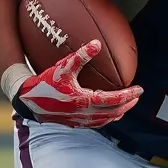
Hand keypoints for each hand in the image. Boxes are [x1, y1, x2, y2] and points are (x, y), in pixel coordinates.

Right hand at [13, 39, 141, 127]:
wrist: (28, 101)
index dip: (129, 94)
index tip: (140, 88)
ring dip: (119, 112)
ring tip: (127, 104)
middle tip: (137, 95)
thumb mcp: (63, 66)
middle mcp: (85, 114)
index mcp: (85, 101)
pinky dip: (108, 118)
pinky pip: (97, 124)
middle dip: (128, 104)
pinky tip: (108, 112)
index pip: (114, 100)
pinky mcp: (74, 124)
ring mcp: (80, 121)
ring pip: (106, 120)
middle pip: (114, 112)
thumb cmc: (46, 82)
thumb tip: (97, 43)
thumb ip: (81, 55)